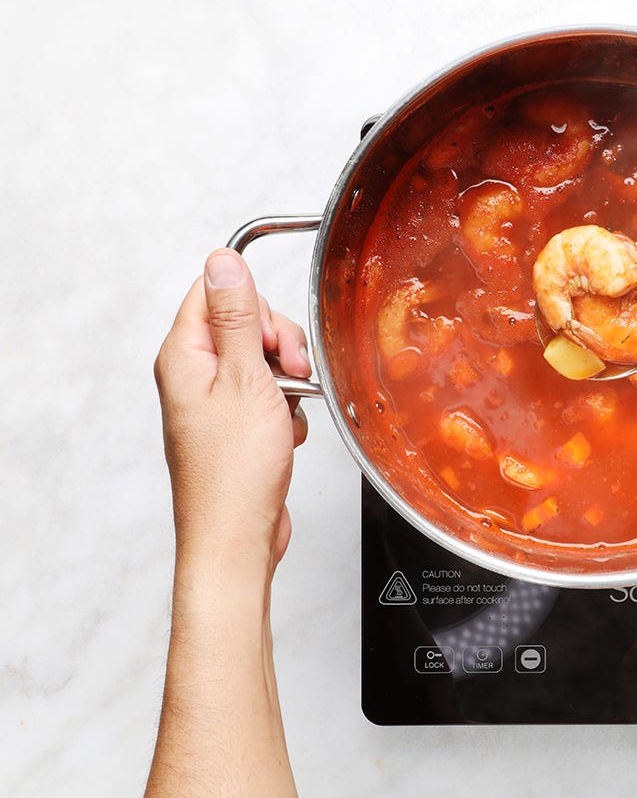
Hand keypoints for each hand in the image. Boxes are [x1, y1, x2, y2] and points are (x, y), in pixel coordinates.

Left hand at [154, 249, 310, 571]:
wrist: (236, 536)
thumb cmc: (234, 472)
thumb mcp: (245, 379)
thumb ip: (236, 316)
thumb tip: (223, 261)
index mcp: (183, 355)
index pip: (215, 294)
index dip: (256, 308)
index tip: (275, 339)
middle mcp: (192, 375)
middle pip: (243, 324)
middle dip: (280, 344)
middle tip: (292, 374)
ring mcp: (212, 402)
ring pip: (260, 360)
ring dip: (288, 379)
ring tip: (290, 408)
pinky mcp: (233, 426)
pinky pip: (268, 395)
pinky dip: (286, 407)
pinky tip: (286, 430)